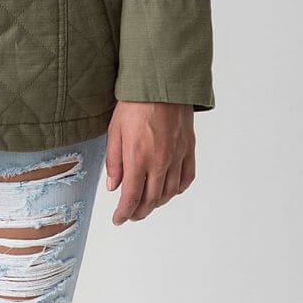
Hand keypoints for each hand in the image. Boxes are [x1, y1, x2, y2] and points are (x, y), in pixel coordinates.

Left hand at [105, 101, 195, 224]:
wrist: (162, 83)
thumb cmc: (135, 102)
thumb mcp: (115, 130)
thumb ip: (114, 161)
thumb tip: (114, 187)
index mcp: (138, 157)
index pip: (131, 196)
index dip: (124, 213)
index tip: (118, 219)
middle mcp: (160, 162)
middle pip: (151, 200)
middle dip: (139, 212)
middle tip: (130, 215)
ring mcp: (177, 157)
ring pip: (169, 193)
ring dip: (157, 203)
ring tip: (146, 203)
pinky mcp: (188, 149)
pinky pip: (186, 178)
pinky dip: (177, 190)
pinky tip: (169, 190)